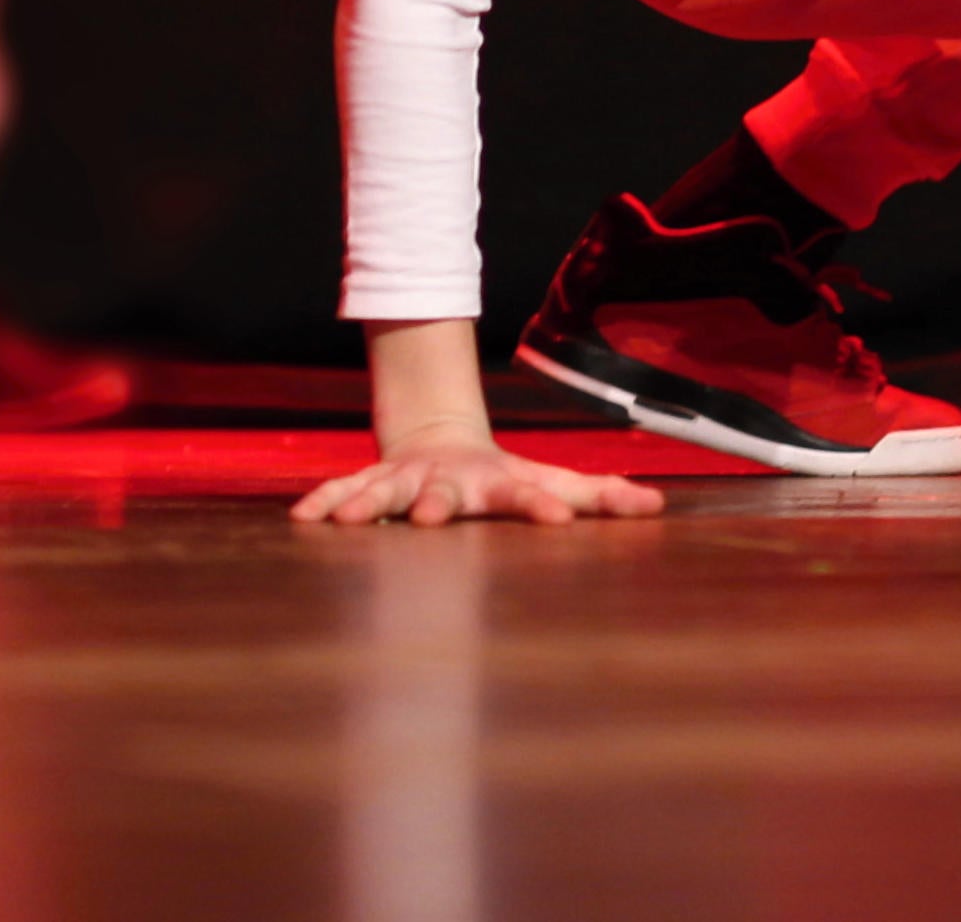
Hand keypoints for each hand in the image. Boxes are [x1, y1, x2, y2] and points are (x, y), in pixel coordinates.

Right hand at [291, 416, 665, 527]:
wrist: (435, 439)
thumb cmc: (502, 477)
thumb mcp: (550, 480)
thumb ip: (599, 495)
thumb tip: (657, 505)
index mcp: (497, 484)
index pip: (526, 494)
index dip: (543, 505)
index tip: (559, 520)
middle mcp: (450, 480)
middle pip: (447, 492)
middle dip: (439, 505)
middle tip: (434, 519)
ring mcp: (407, 480)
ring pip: (386, 489)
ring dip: (369, 504)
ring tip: (351, 521)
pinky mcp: (371, 482)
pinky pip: (343, 491)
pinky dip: (325, 501)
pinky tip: (303, 518)